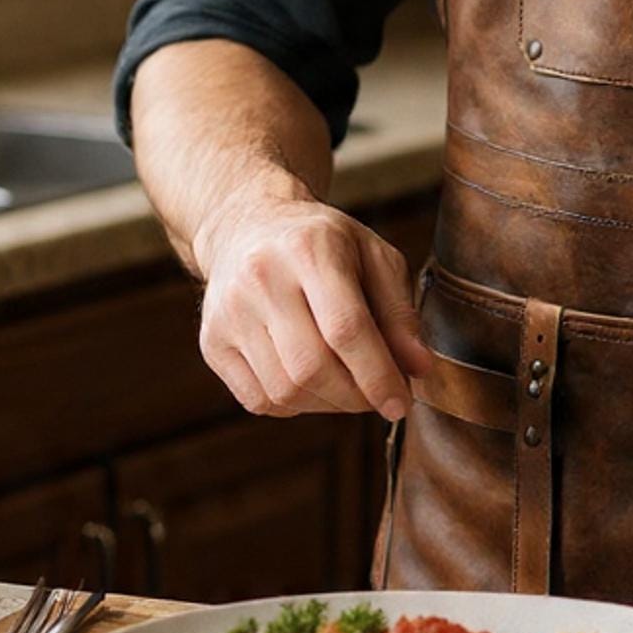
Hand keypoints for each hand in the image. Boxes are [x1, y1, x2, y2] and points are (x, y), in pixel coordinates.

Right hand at [194, 193, 433, 420]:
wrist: (249, 227)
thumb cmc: (323, 244)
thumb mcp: (374, 255)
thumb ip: (399, 311)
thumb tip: (419, 368)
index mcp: (310, 249)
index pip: (345, 328)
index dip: (377, 375)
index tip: (401, 403)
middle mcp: (261, 278)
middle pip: (311, 367)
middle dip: (355, 396)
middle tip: (378, 395)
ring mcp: (229, 313)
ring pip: (284, 391)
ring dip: (328, 404)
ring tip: (348, 384)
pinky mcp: (212, 342)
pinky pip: (259, 400)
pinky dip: (295, 405)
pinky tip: (312, 382)